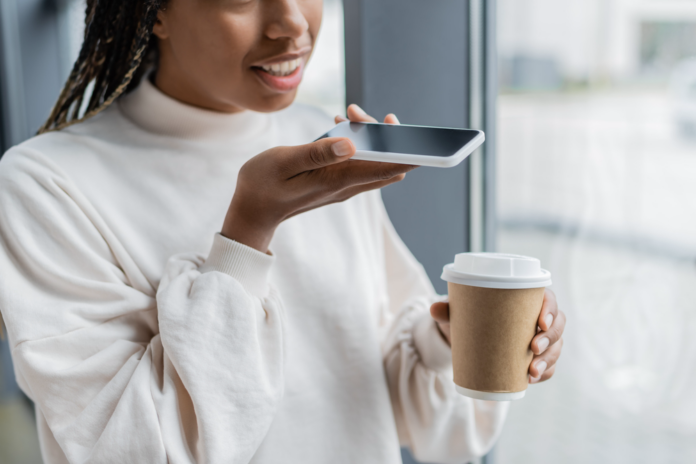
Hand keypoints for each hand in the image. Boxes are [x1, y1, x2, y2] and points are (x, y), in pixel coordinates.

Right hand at [222, 105, 410, 251]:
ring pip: (375, 162)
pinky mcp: (336, 184)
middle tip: (357, 112)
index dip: (407, 151)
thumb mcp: (283, 162)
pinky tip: (341, 126)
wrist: (252, 213)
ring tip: (348, 114)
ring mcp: (343, 187)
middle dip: (384, 135)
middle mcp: (346, 186)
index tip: (416, 133)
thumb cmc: (262, 185)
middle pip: (387, 163)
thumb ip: (317, 152)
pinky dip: (359, 144)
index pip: (386, 168)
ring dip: (370, 137)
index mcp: (337, 180)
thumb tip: (352, 143)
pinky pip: (360, 164)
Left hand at [429, 289, 565, 383]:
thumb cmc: (470, 317)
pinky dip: (545, 373)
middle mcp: (538, 318)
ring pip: (556, 347)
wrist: (467, 338)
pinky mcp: (537, 357)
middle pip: (558, 325)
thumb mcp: (459, 313)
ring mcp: (541, 339)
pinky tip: (534, 379)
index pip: (548, 300)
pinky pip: (550, 366)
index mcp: (526, 299)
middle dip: (550, 338)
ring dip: (549, 360)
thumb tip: (434, 308)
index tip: (541, 322)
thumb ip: (448, 310)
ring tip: (532, 371)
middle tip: (533, 348)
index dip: (551, 310)